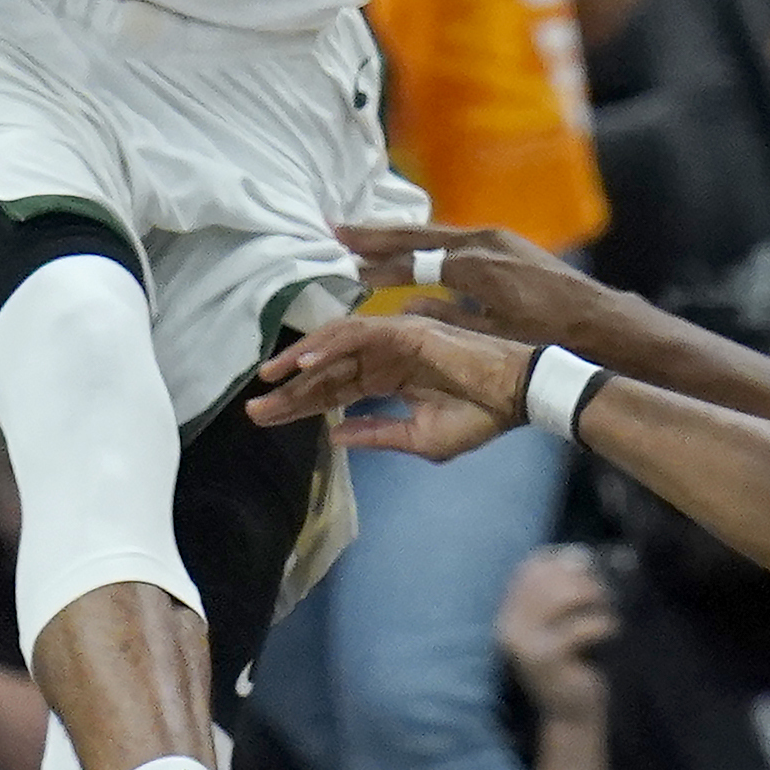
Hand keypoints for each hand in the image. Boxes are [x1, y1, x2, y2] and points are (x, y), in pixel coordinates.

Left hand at [248, 315, 532, 456]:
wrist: (515, 398)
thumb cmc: (478, 417)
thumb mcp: (419, 438)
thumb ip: (377, 434)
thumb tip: (335, 436)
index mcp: (388, 380)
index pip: (334, 392)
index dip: (300, 405)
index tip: (266, 418)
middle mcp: (385, 357)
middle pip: (327, 372)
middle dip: (289, 391)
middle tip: (253, 408)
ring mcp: (394, 339)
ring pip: (335, 346)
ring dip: (301, 360)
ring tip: (269, 378)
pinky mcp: (405, 330)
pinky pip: (359, 334)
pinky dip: (331, 345)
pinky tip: (305, 363)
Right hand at [334, 222, 625, 351]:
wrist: (599, 321)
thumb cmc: (546, 336)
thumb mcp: (491, 334)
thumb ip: (445, 316)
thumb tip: (404, 300)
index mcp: (474, 266)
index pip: (413, 261)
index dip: (376, 264)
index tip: (344, 262)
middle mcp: (482, 243)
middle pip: (418, 236)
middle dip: (377, 234)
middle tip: (338, 229)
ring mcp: (496, 239)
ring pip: (435, 234)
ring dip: (400, 235)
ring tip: (365, 234)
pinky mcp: (506, 244)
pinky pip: (454, 239)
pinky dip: (427, 241)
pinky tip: (413, 246)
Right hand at [495, 547, 618, 724]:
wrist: (569, 710)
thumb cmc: (570, 660)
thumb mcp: (561, 621)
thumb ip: (563, 588)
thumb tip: (578, 554)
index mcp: (508, 612)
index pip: (531, 567)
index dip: (562, 561)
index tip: (586, 571)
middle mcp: (507, 625)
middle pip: (547, 576)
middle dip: (582, 579)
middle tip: (602, 595)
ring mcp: (524, 643)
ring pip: (562, 595)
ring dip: (593, 598)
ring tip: (605, 611)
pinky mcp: (546, 658)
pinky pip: (581, 626)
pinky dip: (602, 624)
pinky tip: (609, 632)